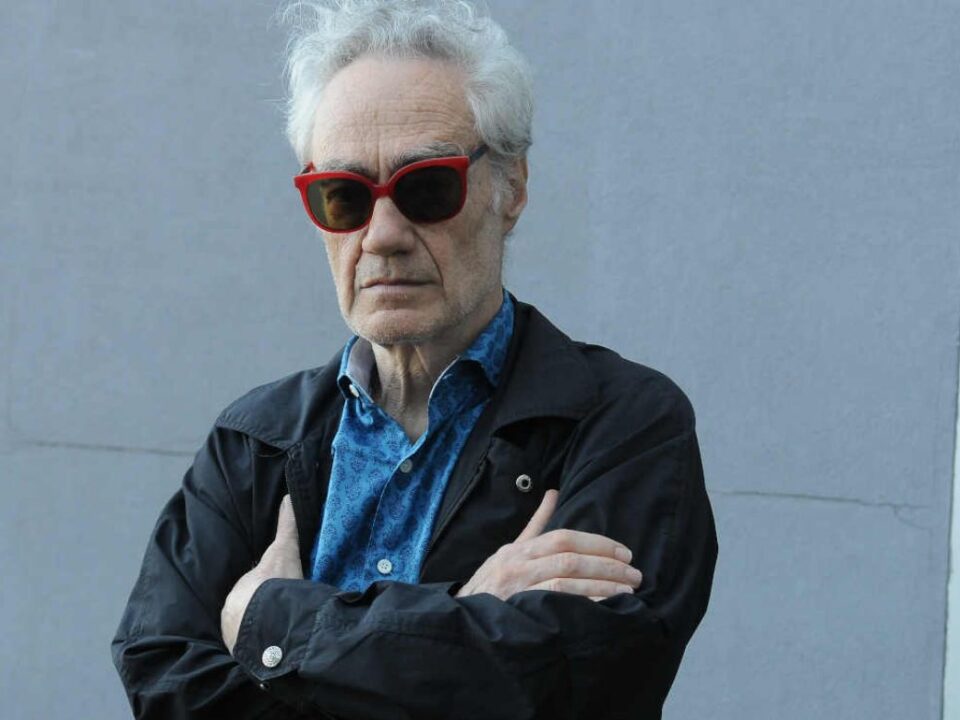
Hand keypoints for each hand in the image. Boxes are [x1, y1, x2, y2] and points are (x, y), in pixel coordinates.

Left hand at [221, 495, 302, 653]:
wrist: (270, 616)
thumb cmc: (274, 581)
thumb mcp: (283, 550)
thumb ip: (286, 525)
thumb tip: (287, 497)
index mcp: (238, 592)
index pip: (252, 592)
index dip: (267, 592)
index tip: (280, 594)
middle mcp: (230, 615)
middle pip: (249, 613)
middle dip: (262, 613)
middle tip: (282, 614)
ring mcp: (235, 637)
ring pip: (249, 633)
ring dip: (261, 634)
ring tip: (281, 634)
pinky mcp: (243, 654)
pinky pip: (254, 651)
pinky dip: (263, 650)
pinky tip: (277, 648)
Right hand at [455, 489, 641, 600]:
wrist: (462, 618)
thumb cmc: (491, 584)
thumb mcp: (509, 551)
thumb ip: (536, 524)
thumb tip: (554, 492)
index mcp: (519, 550)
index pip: (564, 538)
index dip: (598, 544)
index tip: (624, 553)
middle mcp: (517, 566)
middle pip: (570, 559)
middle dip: (607, 565)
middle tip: (634, 574)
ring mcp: (517, 590)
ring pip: (565, 583)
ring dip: (601, 586)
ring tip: (627, 591)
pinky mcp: (519, 614)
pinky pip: (557, 607)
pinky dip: (584, 605)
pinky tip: (605, 609)